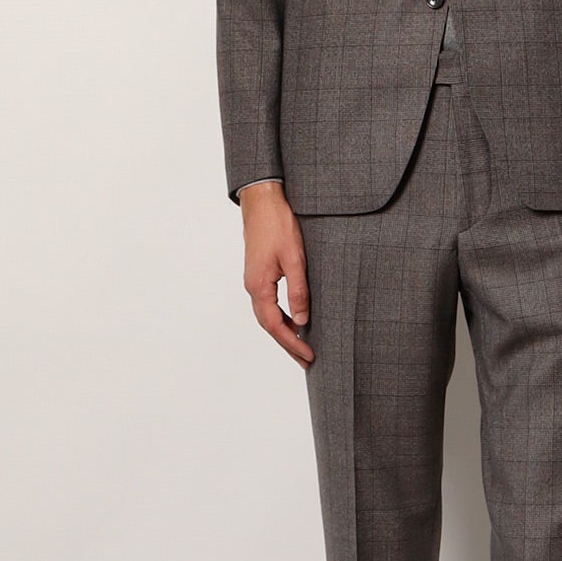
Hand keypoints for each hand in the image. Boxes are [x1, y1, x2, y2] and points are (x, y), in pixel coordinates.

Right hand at [240, 183, 313, 365]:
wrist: (262, 200)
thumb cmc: (278, 224)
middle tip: (307, 360)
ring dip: (284, 331)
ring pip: (268, 315)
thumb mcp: (294, 258)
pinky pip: (268, 303)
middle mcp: (252, 286)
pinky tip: (295, 318)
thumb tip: (303, 321)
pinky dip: (281, 316)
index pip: (275, 325)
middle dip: (288, 344)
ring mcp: (254, 279)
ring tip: (302, 345)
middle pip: (269, 325)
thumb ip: (298, 291)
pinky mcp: (259, 272)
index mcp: (259, 286)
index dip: (292, 344)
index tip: (309, 356)